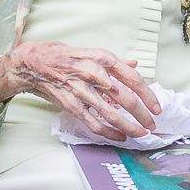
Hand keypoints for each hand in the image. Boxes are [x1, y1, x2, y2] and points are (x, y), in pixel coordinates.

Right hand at [0, 41, 161, 140]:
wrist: (33, 63)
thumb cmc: (64, 56)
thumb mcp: (91, 52)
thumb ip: (114, 62)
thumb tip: (134, 65)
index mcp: (102, 58)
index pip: (132, 78)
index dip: (147, 95)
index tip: (156, 107)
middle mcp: (93, 73)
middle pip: (125, 98)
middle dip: (142, 114)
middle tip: (152, 125)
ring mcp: (81, 90)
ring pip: (110, 113)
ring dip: (128, 126)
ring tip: (140, 134)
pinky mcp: (71, 104)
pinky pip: (93, 122)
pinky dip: (108, 132)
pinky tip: (119, 137)